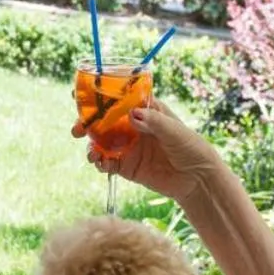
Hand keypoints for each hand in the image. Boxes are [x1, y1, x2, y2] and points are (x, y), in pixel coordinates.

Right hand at [71, 99, 219, 202]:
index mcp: (145, 111)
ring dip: (90, 145)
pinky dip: (99, 162)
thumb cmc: (192, 148)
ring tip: (91, 153)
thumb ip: (154, 122)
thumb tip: (132, 114)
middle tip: (76, 129)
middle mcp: (133, 127)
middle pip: (103, 121)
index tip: (80, 94)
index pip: (119, 99)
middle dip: (86, 123)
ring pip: (101, 142)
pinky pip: (106, 163)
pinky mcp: (127, 167)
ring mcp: (128, 147)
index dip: (99, 95)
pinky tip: (100, 164)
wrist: (198, 180)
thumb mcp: (175, 131)